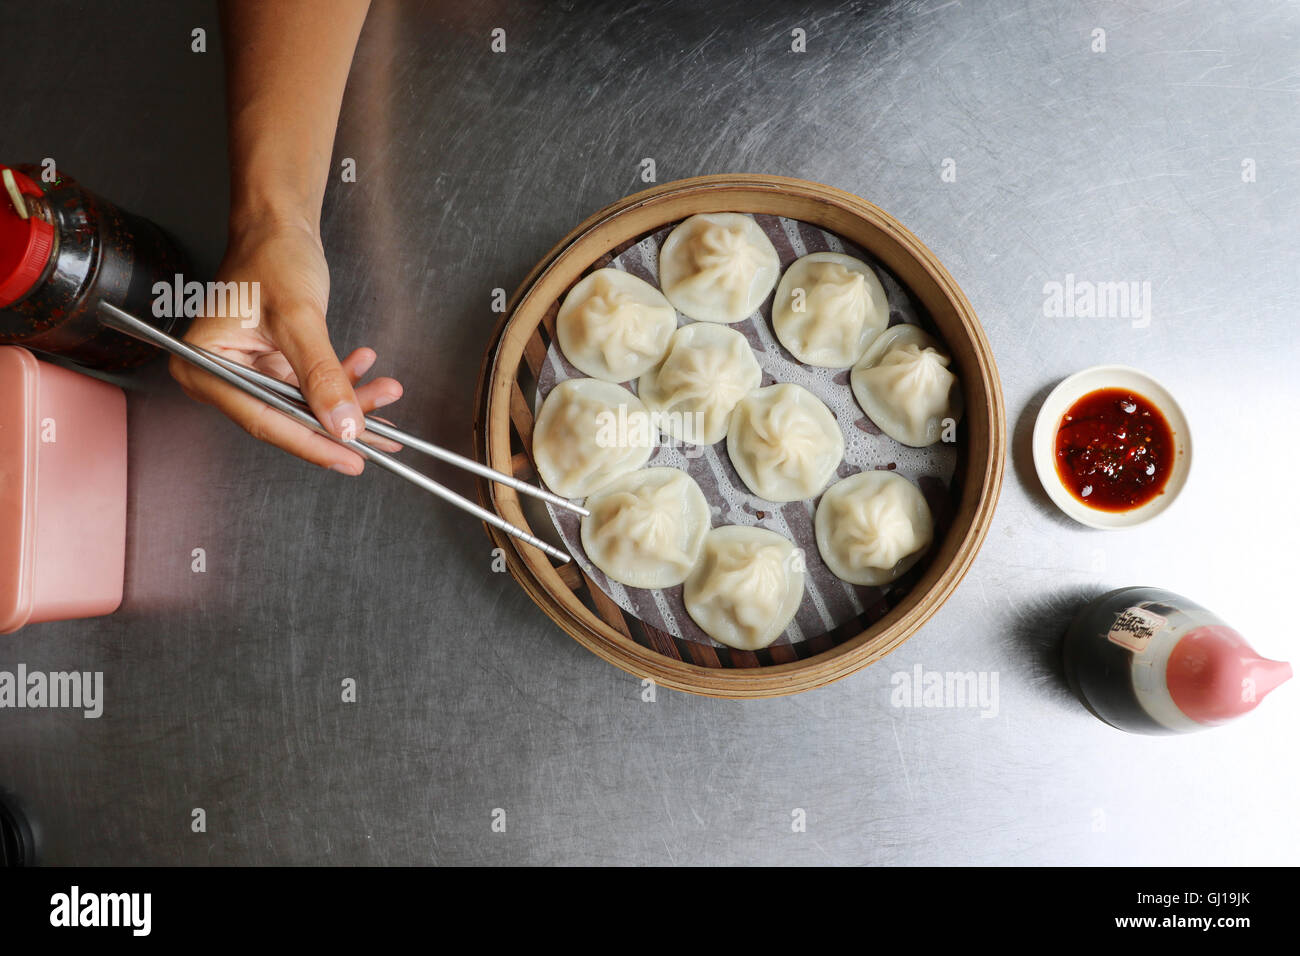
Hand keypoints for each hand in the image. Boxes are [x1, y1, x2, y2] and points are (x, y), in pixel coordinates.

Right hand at [171, 217, 402, 474]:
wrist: (279, 225)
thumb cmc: (271, 256)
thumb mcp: (299, 317)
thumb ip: (322, 375)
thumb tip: (344, 426)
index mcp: (202, 365)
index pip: (264, 420)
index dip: (312, 443)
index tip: (351, 459)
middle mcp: (218, 375)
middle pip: (286, 418)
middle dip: (338, 423)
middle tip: (381, 435)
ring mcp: (247, 373)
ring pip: (305, 405)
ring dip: (349, 400)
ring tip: (387, 390)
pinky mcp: (271, 367)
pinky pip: (311, 388)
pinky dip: (342, 383)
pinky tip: (366, 369)